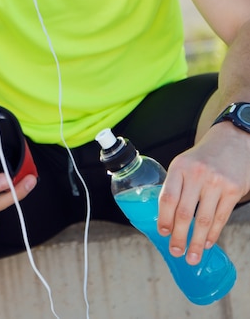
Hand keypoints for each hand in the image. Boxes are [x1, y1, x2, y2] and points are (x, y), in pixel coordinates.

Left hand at [157, 122, 249, 264]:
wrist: (232, 141)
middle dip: (179, 237)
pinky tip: (208, 242)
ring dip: (197, 242)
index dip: (164, 219)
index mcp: (180, 167)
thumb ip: (175, 186)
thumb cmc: (203, 157)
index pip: (167, 198)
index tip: (162, 233)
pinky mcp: (233, 190)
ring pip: (203, 220)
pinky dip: (213, 234)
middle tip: (176, 252)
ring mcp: (217, 182)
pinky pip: (221, 218)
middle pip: (184, 213)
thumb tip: (165, 218)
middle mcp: (197, 174)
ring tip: (192, 256)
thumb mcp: (183, 163)